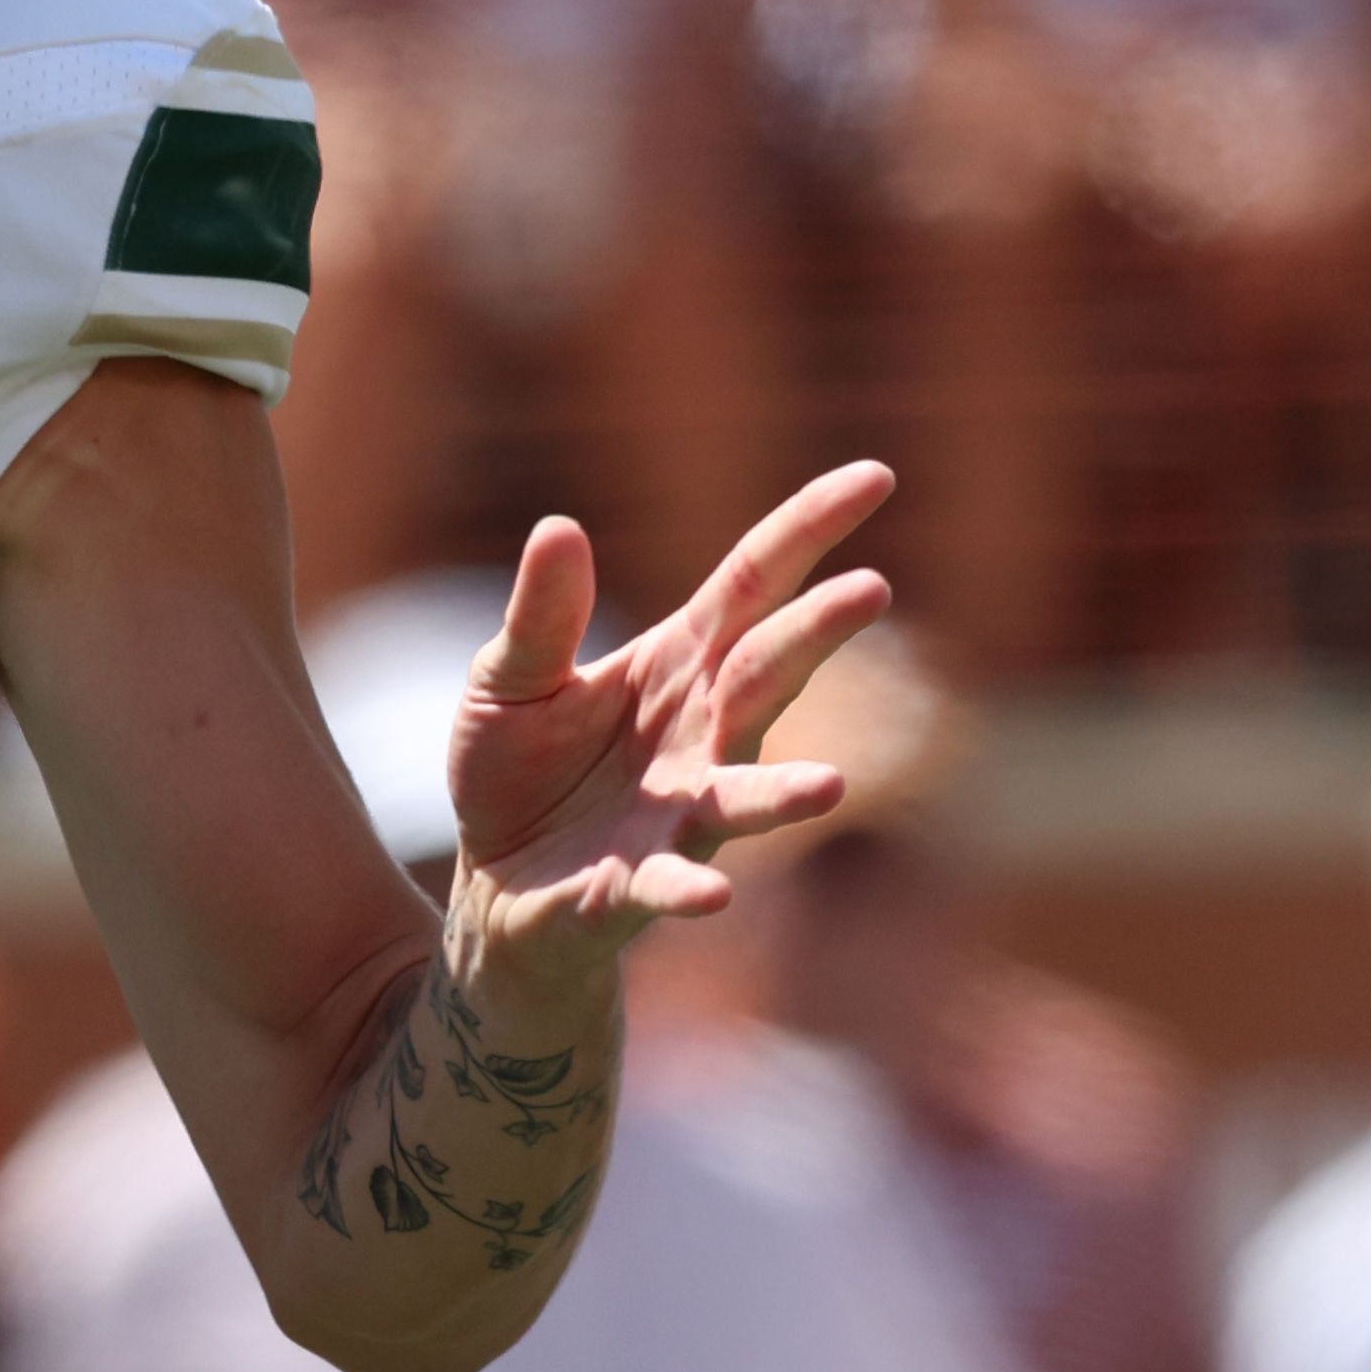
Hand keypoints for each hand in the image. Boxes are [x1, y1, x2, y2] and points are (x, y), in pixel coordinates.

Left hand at [443, 462, 895, 1008]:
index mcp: (677, 663)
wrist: (494, 884)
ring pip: (746, 795)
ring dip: (785, 792)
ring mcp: (682, 812)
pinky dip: (691, 887)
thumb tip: (558, 526)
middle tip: (870, 589)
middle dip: (815, 634)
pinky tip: (713, 894)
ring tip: (832, 786)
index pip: (755, 582)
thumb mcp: (506, 678)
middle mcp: (701, 733)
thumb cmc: (516, 769)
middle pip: (766, 672)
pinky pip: (672, 884)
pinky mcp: (640, 884)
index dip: (810, 529)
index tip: (876, 477)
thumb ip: (540, 616)